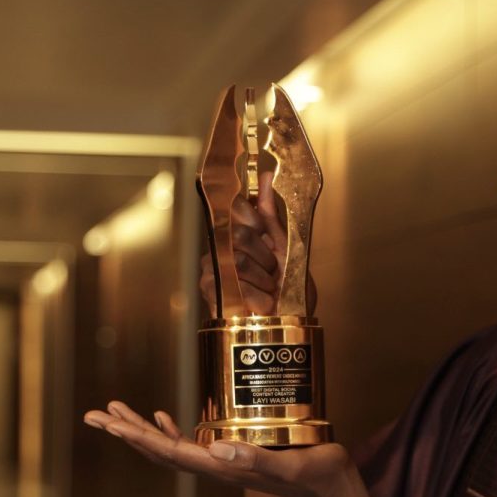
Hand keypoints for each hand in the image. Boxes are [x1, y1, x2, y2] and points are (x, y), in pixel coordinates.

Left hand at [84, 402, 366, 496]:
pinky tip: (166, 417)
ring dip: (143, 431)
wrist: (334, 489)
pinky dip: (174, 431)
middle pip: (161, 451)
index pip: (171, 452)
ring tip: (117, 413)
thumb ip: (255, 459)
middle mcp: (219, 467)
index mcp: (225, 469)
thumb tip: (216, 448)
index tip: (111, 422)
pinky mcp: (239, 456)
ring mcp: (226, 463)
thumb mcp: (291, 463)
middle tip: (96, 415)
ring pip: (173, 448)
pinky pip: (195, 445)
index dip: (138, 437)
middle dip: (127, 433)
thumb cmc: (319, 474)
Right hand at [199, 171, 285, 316]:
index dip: (254, 218)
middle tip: (274, 272)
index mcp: (241, 231)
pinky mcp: (209, 289)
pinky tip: (261, 303)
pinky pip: (234, 284)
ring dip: (264, 279)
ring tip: (269, 289)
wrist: (287, 320)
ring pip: (239, 260)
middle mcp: (222, 244)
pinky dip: (257, 296)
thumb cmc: (287, 287)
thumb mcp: (286, 246)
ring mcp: (212, 266)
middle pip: (240, 234)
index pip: (235, 206)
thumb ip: (272, 215)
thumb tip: (265, 177)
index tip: (267, 235)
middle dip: (266, 257)